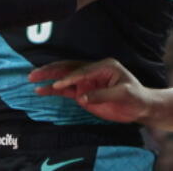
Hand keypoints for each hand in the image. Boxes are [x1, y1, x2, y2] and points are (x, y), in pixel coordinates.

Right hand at [29, 58, 154, 123]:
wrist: (140, 106)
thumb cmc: (135, 97)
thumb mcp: (123, 95)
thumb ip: (103, 95)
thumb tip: (82, 98)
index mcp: (104, 66)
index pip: (83, 70)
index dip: (70, 77)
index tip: (59, 84)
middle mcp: (92, 70)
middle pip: (68, 68)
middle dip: (51, 71)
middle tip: (35, 74)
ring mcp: (86, 81)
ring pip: (63, 77)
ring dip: (48, 78)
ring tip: (32, 78)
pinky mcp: (82, 91)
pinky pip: (65, 90)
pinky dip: (52, 90)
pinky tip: (40, 90)